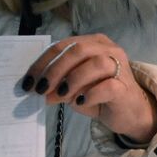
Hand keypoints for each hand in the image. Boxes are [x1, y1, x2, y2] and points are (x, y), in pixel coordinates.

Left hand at [24, 34, 156, 142]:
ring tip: (60, 96)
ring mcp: (120, 66)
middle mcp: (108, 49)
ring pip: (95, 64)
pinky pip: (107, 86)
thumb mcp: (73, 88)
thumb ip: (58, 85)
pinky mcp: (125, 87)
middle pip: (78, 50)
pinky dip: (90, 94)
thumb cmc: (99, 96)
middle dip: (55, 70)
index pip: (63, 46)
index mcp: (93, 43)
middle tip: (41, 89)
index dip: (43, 62)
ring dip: (72, 80)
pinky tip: (80, 101)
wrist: (128, 113)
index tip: (29, 81)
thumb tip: (38, 89)